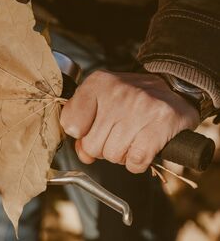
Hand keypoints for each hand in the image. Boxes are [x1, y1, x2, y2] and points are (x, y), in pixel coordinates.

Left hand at [60, 70, 199, 172]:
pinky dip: (137, 162)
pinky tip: (142, 147)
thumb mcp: (100, 100)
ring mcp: (141, 106)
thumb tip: (84, 154)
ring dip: (122, 155)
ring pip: (113, 155)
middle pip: (92, 145)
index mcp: (97, 83)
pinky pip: (135, 161)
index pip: (71, 123)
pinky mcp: (162, 122)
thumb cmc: (130, 99)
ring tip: (132, 137)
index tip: (91, 129)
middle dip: (103, 147)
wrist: (175, 88)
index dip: (81, 134)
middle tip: (118, 134)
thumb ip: (82, 124)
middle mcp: (117, 92)